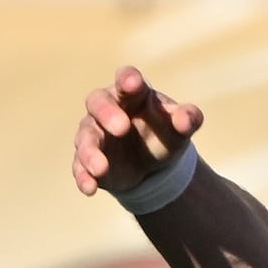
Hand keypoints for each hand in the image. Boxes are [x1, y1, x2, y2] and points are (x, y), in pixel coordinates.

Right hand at [72, 67, 203, 197]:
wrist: (153, 165)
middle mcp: (107, 108)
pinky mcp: (87, 160)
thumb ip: (188, 118)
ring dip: (91, 151)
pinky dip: (83, 176)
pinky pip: (79, 166)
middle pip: (98, 102)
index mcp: (133, 93)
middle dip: (107, 113)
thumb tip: (185, 120)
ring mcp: (94, 133)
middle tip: (122, 128)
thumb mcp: (181, 127)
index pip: (127, 79)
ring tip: (101, 168)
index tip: (133, 83)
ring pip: (86, 137)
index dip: (128, 79)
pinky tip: (89, 188)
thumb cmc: (164, 132)